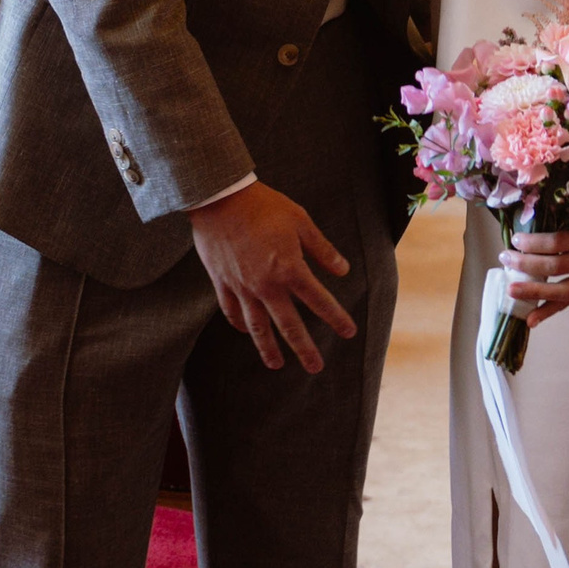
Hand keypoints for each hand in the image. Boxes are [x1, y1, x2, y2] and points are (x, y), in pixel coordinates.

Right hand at [189, 181, 354, 372]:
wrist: (219, 198)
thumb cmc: (264, 206)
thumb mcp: (300, 221)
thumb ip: (322, 249)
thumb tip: (343, 270)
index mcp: (290, 269)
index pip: (319, 301)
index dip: (336, 318)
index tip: (348, 332)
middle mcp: (266, 285)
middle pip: (289, 325)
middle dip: (304, 349)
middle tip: (315, 368)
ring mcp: (242, 287)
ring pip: (257, 326)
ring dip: (268, 348)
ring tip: (276, 366)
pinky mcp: (222, 282)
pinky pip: (231, 311)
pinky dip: (239, 324)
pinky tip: (246, 332)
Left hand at [505, 228, 568, 322]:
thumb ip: (558, 225)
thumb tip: (523, 232)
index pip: (557, 242)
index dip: (534, 242)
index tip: (515, 240)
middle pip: (556, 265)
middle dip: (527, 264)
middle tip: (505, 259)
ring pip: (561, 290)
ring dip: (533, 291)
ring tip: (511, 290)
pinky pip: (566, 304)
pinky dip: (547, 312)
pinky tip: (530, 319)